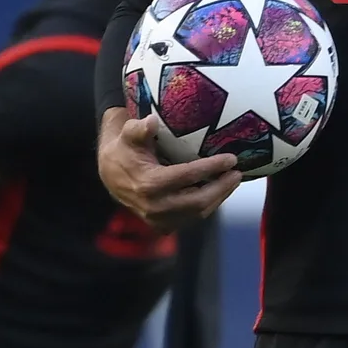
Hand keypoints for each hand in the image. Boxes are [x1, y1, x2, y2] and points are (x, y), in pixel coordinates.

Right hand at [97, 111, 241, 233]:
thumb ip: (139, 128)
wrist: (110, 175)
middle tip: (237, 173)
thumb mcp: (128, 135)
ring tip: (232, 181)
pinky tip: (217, 190)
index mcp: (148, 185)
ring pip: (197, 213)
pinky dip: (207, 205)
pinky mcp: (163, 226)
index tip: (232, 158)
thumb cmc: (124, 149)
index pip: (188, 177)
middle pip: (198, 201)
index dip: (212, 167)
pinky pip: (191, 217)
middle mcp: (155, 207)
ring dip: (218, 197)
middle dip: (222, 188)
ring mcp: (159, 220)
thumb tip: (152, 121)